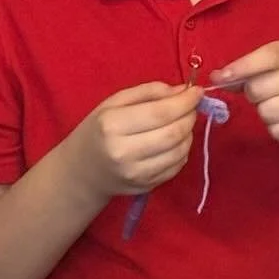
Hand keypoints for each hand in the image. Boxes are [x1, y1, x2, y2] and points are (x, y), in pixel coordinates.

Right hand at [66, 82, 200, 205]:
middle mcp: (124, 152)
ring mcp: (136, 173)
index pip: (160, 113)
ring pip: (180, 151)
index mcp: (112, 125)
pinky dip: (183, 150)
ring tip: (182, 123)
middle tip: (190, 107)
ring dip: (189, 134)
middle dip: (189, 116)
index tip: (196, 91)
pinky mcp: (146, 186)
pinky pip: (177, 166)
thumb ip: (148, 92)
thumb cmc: (97, 131)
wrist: (82, 171)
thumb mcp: (113, 103)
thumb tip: (183, 91)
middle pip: (173, 133)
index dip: (184, 101)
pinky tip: (174, 142)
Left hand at [211, 42, 278, 145]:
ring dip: (264, 113)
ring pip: (267, 111)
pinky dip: (275, 129)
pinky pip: (278, 130)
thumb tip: (216, 78)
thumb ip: (241, 72)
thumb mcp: (266, 71)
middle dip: (253, 95)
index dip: (242, 67)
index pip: (268, 56)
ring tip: (276, 107)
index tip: (220, 78)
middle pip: (259, 88)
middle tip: (263, 95)